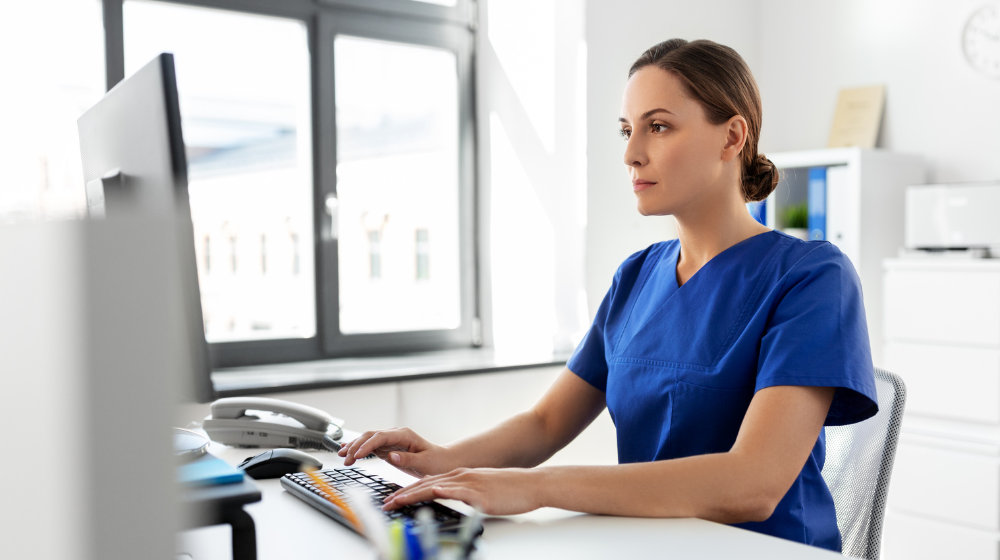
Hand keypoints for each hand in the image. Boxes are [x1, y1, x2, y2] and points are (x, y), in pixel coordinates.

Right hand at [337, 427, 453, 477]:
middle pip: (371, 436)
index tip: (356, 456)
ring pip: (368, 440)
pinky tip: (348, 450)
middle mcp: (396, 435)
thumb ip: (407, 459)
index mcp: (404, 435)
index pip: (380, 437)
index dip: (367, 445)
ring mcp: (391, 440)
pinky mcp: (389, 448)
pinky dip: (359, 448)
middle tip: (346, 459)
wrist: (443, 461)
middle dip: (356, 446)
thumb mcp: (424, 463)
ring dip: (354, 447)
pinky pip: (371, 446)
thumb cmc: (436, 462)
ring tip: (342, 455)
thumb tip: (391, 455)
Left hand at [381, 467, 542, 515]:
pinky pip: (459, 492)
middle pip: (425, 485)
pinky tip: (433, 491)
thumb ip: (463, 493)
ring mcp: (470, 484)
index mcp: (460, 477)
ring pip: (436, 488)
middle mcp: (461, 477)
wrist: (531, 485)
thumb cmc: (509, 490)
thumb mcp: (480, 489)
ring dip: (414, 495)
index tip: (392, 500)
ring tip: (397, 502)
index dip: (407, 492)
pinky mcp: (480, 494)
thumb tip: (448, 498)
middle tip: (385, 504)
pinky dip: (444, 491)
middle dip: (402, 496)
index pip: (427, 484)